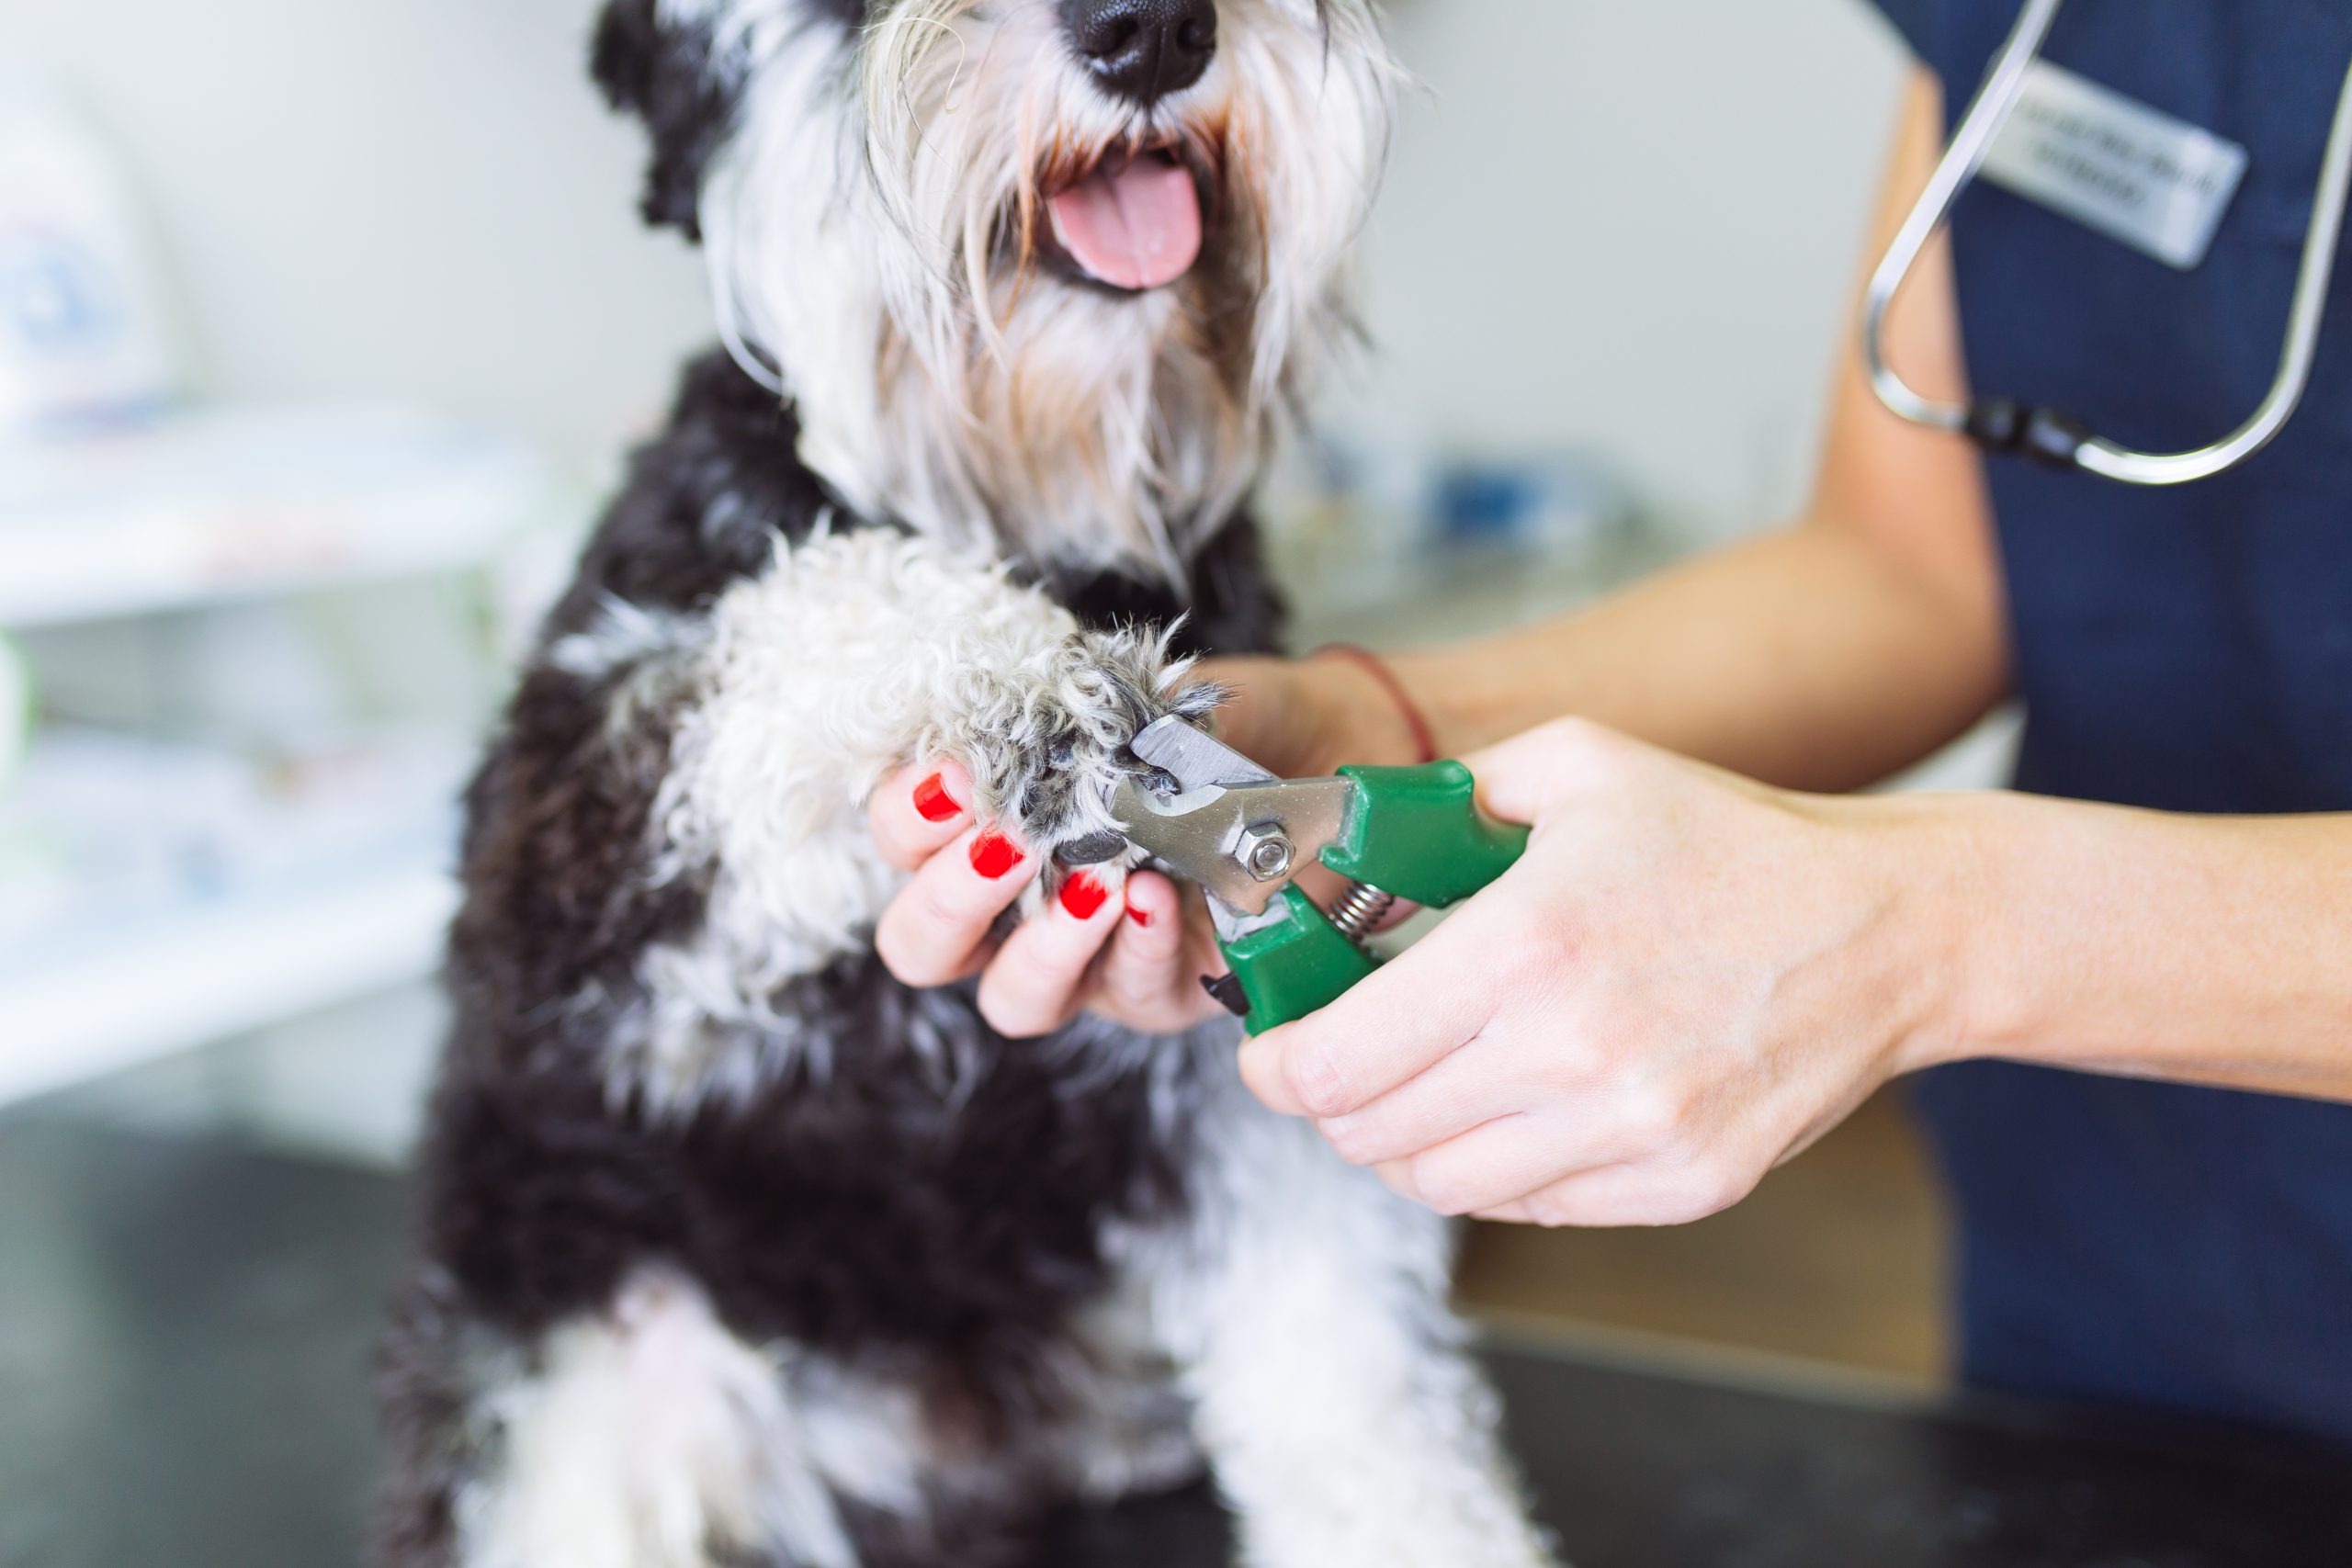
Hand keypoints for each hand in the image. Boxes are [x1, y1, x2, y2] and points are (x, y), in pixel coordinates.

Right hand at [867, 653, 1428, 1036]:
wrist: (1327, 751)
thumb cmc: (1214, 725)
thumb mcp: (1138, 699)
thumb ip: (1078, 711)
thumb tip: (1039, 716)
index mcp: (987, 827)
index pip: (901, 842)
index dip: (905, 818)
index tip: (952, 776)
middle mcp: (1017, 909)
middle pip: (923, 947)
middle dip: (949, 899)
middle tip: (1001, 843)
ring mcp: (1087, 964)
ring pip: (1016, 998)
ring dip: (1042, 943)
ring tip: (1094, 881)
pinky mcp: (1164, 994)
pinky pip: (1132, 989)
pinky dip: (1140, 942)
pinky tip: (1160, 896)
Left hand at [1238, 718, 1966, 1226]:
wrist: (1891, 927)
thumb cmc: (1728, 839)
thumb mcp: (1575, 766)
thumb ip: (1442, 798)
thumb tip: (1344, 840)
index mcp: (1525, 945)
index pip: (1335, 1061)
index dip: (1276, 1065)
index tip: (1270, 1049)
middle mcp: (1570, 1053)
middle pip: (1371, 1134)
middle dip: (1330, 1102)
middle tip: (1340, 1060)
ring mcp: (1630, 1130)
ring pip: (1440, 1183)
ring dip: (1404, 1141)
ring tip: (1421, 1083)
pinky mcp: (1679, 1183)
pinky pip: (1529, 1206)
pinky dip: (1492, 1167)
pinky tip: (1512, 1104)